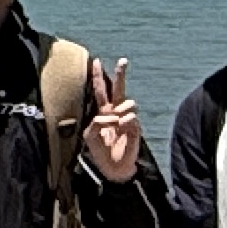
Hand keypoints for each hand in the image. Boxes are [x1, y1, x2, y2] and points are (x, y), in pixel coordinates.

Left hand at [83, 59, 142, 182]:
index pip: (101, 90)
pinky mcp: (136, 127)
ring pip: (128, 102)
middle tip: (122, 59)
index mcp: (103, 111)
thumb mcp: (90, 136)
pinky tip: (122, 128)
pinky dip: (125, 121)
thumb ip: (96, 123)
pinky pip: (131, 116)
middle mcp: (116, 111)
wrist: (113, 167)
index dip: (98, 76)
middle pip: (119, 88)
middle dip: (120, 73)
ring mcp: (127, 118)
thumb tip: (110, 115)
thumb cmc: (100, 151)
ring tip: (115, 123)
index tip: (96, 60)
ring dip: (120, 111)